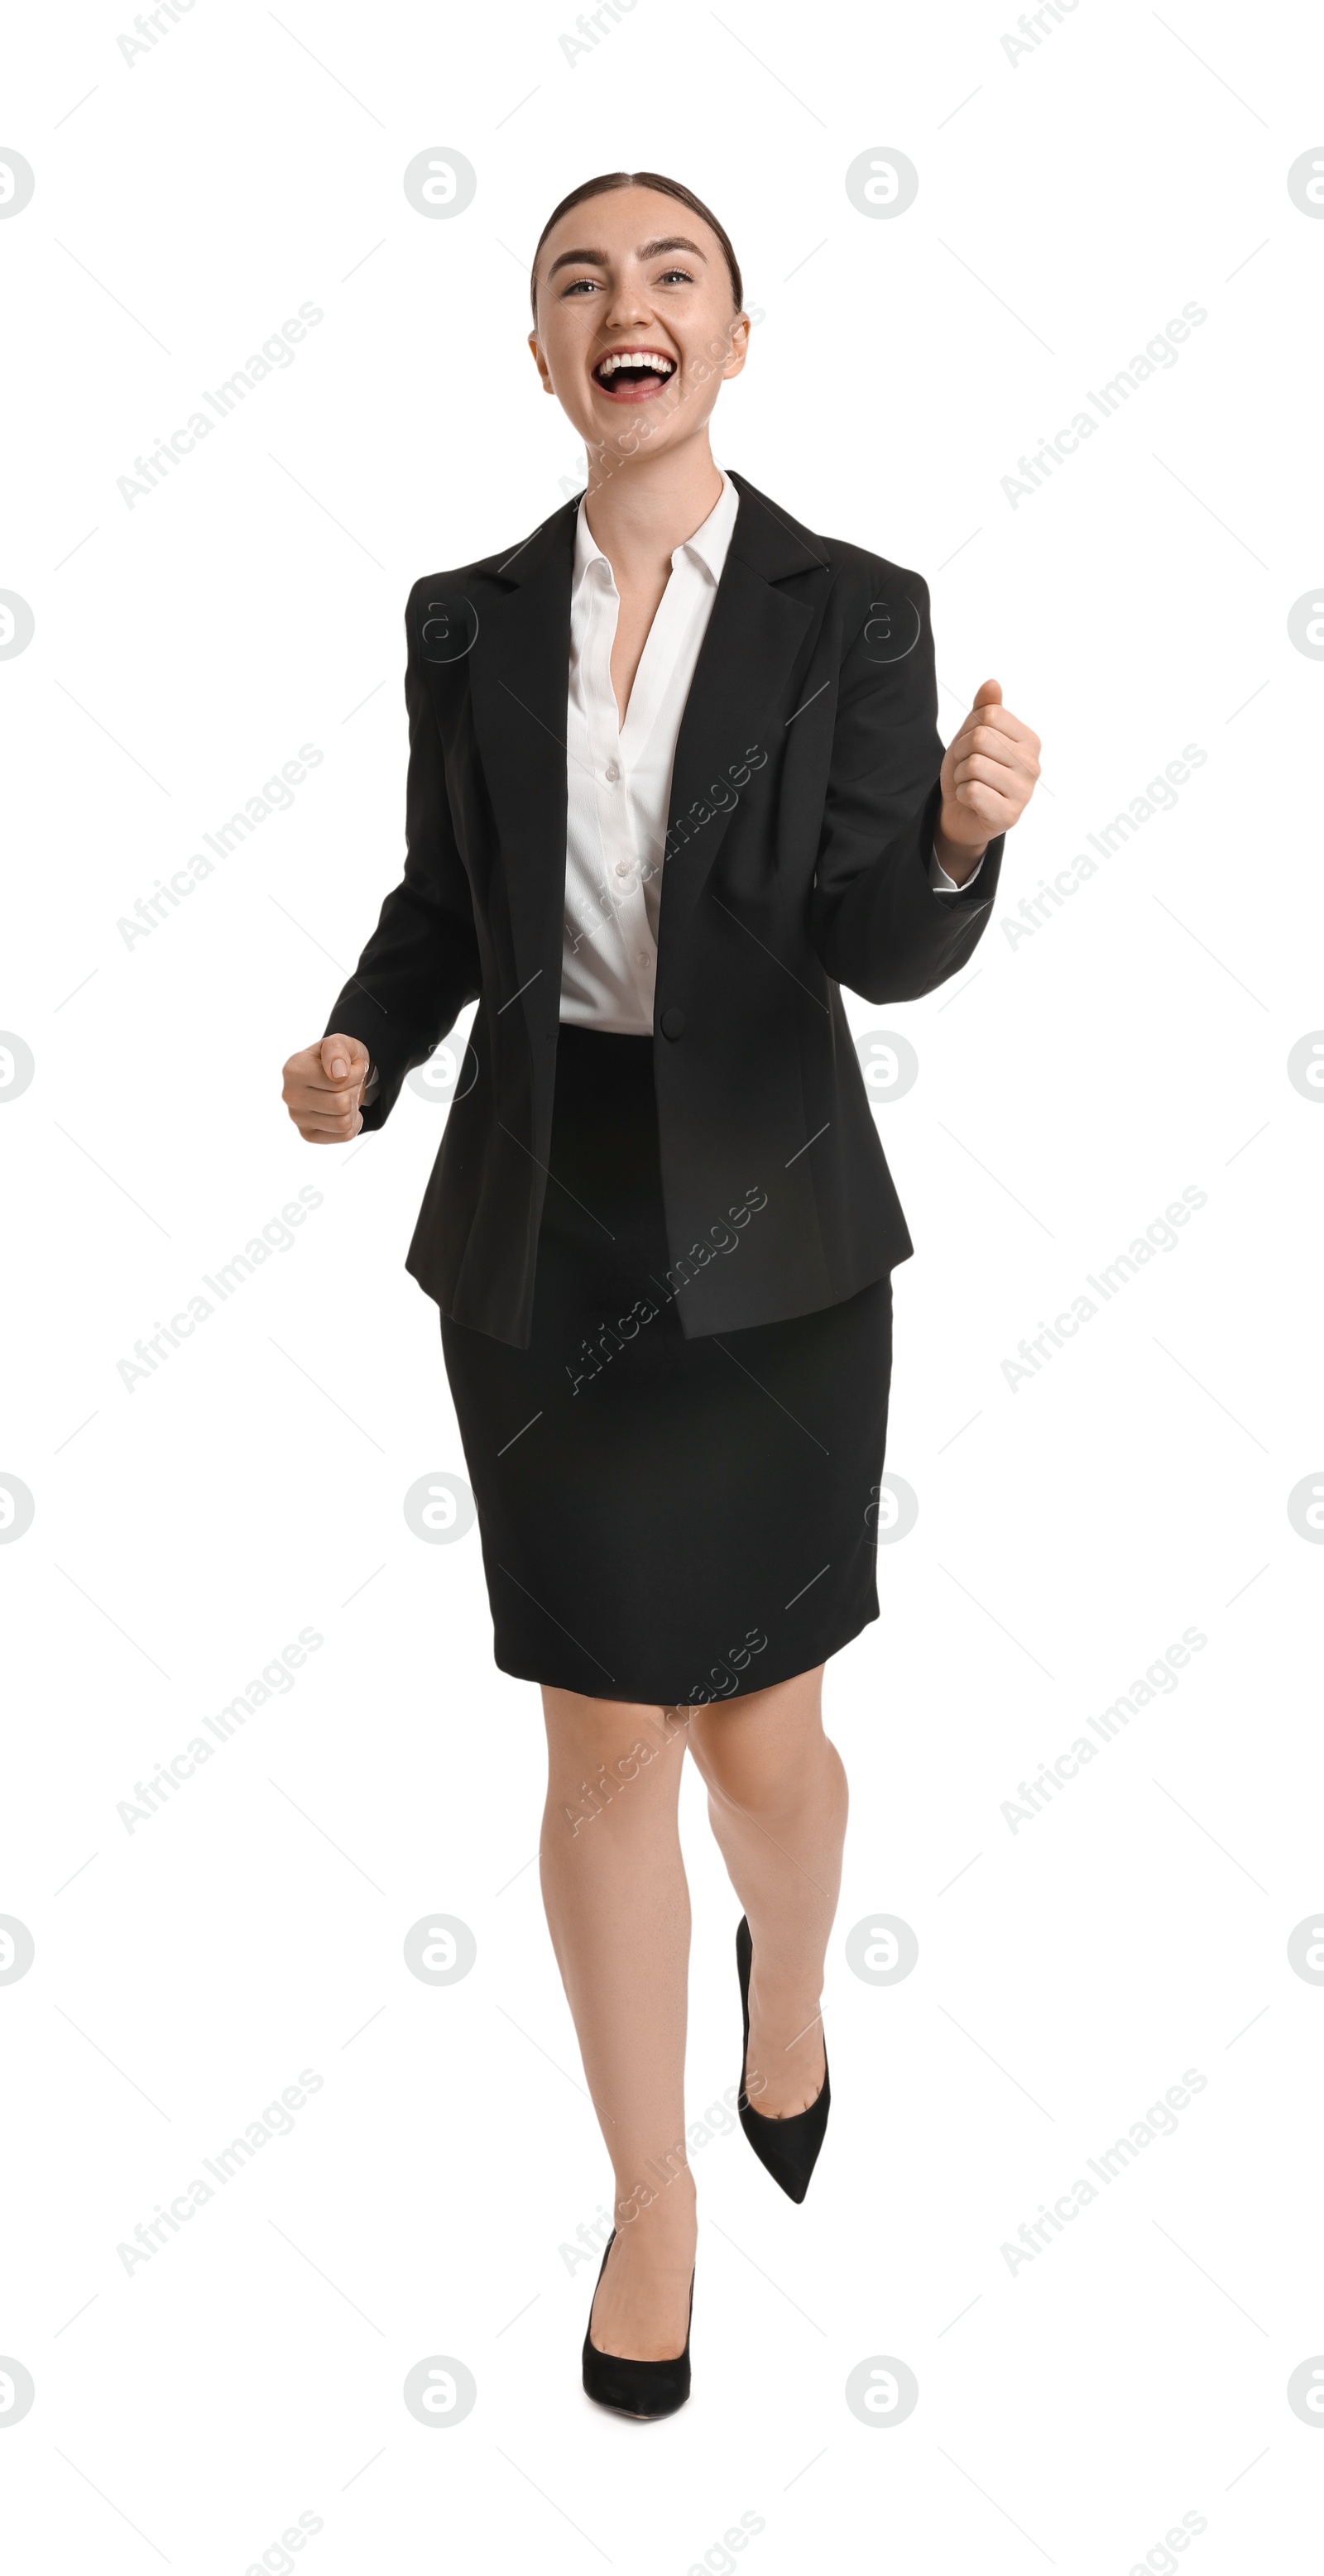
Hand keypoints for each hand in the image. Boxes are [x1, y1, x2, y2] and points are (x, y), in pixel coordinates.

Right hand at [282, 1032, 370, 1142]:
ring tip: (345, 1094)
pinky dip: (353, 1123)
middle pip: (342, 1105)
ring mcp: (297, 1118)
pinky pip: (344, 1136)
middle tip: (349, 1082)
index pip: (340, 1082)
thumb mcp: (340, 1043)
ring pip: (343, 1122)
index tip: (350, 1067)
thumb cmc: (338, 1059)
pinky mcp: (307, 1134)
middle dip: (354, 1091)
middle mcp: (290, 1095)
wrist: (339, 1076)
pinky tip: (343, 1111)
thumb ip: (336, 1050)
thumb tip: (338, 1074)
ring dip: (353, 1108)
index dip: (356, 1074)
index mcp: (293, 1069)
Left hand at [935, 679, 1040, 881]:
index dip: (968, 730)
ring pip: (974, 765)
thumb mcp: (972, 735)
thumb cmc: (970, 771)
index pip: (989, 715)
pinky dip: (962, 795)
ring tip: (971, 784)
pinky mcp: (1010, 815)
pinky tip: (972, 802)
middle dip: (962, 754)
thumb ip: (984, 709)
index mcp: (1029, 740)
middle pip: (980, 738)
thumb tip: (992, 683)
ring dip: (961, 776)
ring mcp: (1024, 791)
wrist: (960, 812)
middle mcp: (1032, 765)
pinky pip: (972, 791)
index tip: (972, 748)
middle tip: (967, 769)